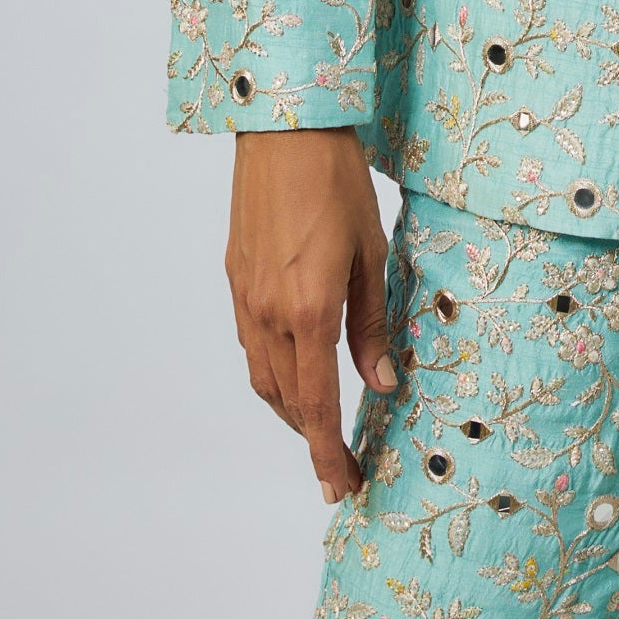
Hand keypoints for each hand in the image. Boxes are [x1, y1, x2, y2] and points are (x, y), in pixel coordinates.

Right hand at [226, 125, 396, 502]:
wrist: (285, 130)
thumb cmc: (338, 181)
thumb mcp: (372, 252)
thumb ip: (372, 324)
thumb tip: (383, 383)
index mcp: (310, 310)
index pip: (317, 405)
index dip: (329, 455)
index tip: (342, 488)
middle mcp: (269, 313)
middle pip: (285, 402)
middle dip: (311, 440)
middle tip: (340, 465)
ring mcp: (246, 296)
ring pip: (262, 377)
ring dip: (289, 409)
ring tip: (319, 424)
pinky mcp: (235, 277)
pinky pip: (250, 342)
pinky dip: (271, 370)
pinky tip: (293, 366)